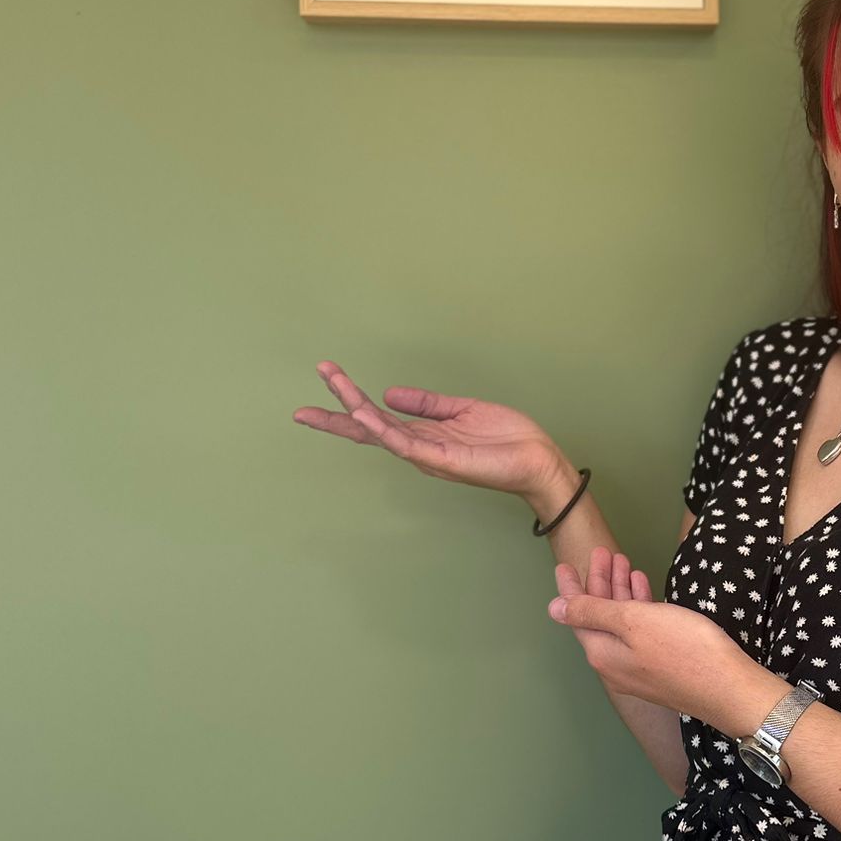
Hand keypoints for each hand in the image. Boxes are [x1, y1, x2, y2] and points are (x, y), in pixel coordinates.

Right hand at [293, 362, 557, 498]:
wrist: (539, 461)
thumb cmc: (508, 440)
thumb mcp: (463, 411)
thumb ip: (427, 404)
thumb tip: (390, 394)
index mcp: (423, 434)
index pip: (377, 419)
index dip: (349, 402)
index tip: (326, 379)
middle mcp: (419, 447)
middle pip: (368, 429)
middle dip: (336, 414)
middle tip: (301, 406)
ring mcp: (428, 456)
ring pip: (381, 431)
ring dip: (355, 409)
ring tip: (333, 386)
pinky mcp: (442, 461)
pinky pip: (406, 444)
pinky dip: (383, 429)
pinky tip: (364, 413)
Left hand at [548, 551, 763, 729]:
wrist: (728, 687)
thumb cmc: (682, 648)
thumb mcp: (633, 622)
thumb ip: (592, 613)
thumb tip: (553, 609)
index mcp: (603, 653)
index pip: (577, 616)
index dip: (571, 588)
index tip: (565, 564)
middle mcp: (615, 664)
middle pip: (599, 617)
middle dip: (599, 583)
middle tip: (603, 552)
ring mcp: (639, 668)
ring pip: (621, 623)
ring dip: (620, 591)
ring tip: (623, 560)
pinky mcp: (662, 666)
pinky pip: (640, 631)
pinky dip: (639, 607)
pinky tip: (644, 588)